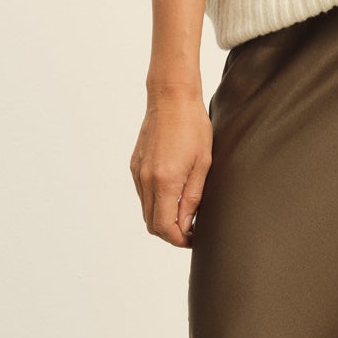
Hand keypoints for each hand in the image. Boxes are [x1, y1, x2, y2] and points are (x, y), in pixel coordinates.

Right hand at [130, 86, 211, 247]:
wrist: (171, 98)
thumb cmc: (193, 126)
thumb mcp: (202, 164)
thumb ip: (192, 198)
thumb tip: (187, 224)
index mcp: (164, 181)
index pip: (164, 227)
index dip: (179, 239)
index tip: (194, 238)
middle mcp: (146, 179)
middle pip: (152, 224)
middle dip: (170, 233)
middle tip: (191, 230)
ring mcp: (138, 172)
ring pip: (146, 210)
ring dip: (163, 218)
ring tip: (185, 213)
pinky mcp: (135, 165)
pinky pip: (143, 194)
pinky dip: (155, 203)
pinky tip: (173, 195)